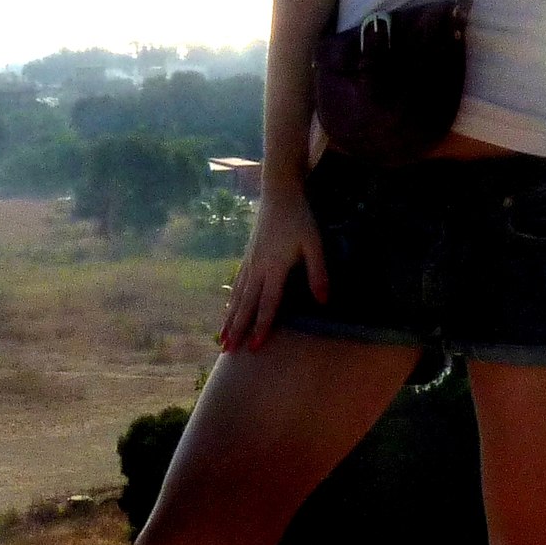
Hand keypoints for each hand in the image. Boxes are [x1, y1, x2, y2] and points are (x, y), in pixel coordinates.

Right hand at [219, 187, 327, 353]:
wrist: (278, 193)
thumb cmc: (299, 218)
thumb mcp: (314, 243)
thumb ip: (318, 272)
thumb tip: (324, 301)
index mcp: (274, 267)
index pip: (267, 303)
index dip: (262, 326)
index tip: (255, 347)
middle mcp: (257, 268)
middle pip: (246, 305)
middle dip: (237, 329)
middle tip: (228, 351)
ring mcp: (250, 262)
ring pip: (237, 296)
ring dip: (230, 319)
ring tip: (222, 338)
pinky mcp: (248, 255)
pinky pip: (237, 284)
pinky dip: (231, 300)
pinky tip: (228, 309)